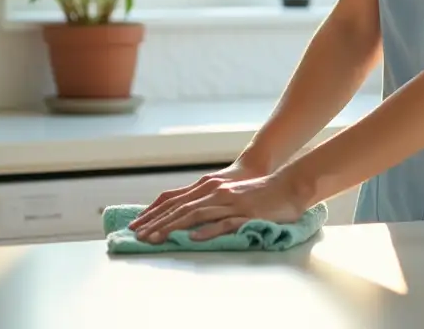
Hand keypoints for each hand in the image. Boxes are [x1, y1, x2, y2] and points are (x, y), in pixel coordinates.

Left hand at [128, 167, 309, 242]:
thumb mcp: (227, 193)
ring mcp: (229, 202)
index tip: (136, 225)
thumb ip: (208, 202)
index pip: (174, 199)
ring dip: (173, 227)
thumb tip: (187, 217)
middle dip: (156, 223)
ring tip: (155, 239)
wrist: (288, 184)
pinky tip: (194, 237)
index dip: (153, 212)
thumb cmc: (258, 190)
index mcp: (208, 187)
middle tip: (138, 236)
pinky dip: (207, 230)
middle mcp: (215, 192)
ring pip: (196, 214)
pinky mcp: (245, 212)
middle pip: (180, 208)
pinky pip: (224, 222)